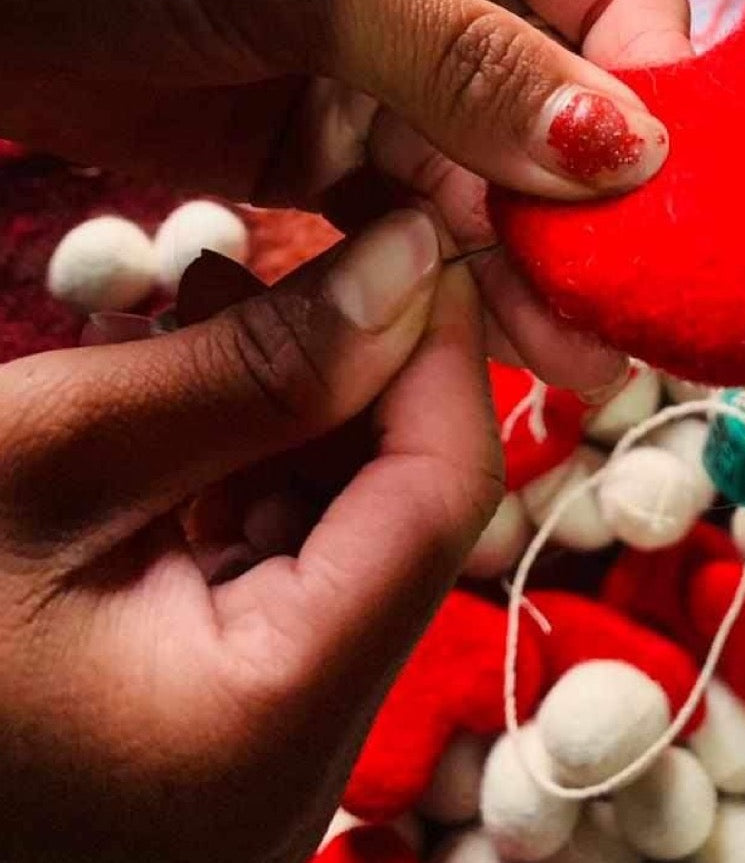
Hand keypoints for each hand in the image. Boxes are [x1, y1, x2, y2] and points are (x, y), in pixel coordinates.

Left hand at [0, 0, 691, 392]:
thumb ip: (467, 61)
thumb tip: (623, 148)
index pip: (615, 2)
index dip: (652, 94)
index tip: (659, 198)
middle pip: (563, 117)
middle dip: (594, 214)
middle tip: (620, 319)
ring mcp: (390, 88)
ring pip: (494, 189)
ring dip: (531, 268)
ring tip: (570, 359)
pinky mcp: (327, 162)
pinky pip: (415, 228)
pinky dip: (447, 281)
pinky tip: (481, 335)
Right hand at [0, 209, 503, 862]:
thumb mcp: (47, 455)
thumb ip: (251, 366)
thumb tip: (409, 258)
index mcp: (269, 721)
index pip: (440, 500)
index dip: (439, 352)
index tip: (409, 238)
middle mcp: (297, 763)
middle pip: (398, 516)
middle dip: (354, 372)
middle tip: (283, 258)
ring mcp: (260, 752)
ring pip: (344, 534)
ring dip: (294, 411)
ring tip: (208, 308)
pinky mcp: (220, 724)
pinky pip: (281, 571)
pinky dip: (248, 472)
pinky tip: (187, 396)